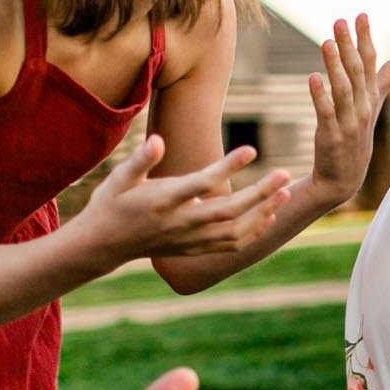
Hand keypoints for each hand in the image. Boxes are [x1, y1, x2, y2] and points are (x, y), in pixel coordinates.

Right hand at [75, 135, 291, 266]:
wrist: (103, 245)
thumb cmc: (111, 204)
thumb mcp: (118, 179)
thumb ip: (140, 160)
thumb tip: (158, 140)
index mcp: (162, 201)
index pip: (201, 183)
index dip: (227, 167)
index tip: (252, 150)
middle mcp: (179, 223)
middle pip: (228, 210)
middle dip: (260, 193)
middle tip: (286, 173)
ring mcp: (189, 240)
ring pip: (235, 231)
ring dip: (263, 212)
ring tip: (285, 192)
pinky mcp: (194, 250)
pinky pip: (230, 245)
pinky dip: (253, 233)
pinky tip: (270, 216)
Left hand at [309, 13, 389, 205]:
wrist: (344, 178)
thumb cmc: (356, 139)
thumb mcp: (371, 108)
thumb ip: (383, 81)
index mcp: (370, 98)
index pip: (370, 63)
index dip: (365, 39)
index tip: (361, 15)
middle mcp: (363, 108)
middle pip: (356, 72)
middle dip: (349, 45)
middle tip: (340, 21)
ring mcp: (348, 123)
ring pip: (343, 90)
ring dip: (335, 66)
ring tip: (326, 42)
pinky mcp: (331, 136)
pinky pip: (326, 113)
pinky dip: (320, 95)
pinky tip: (312, 77)